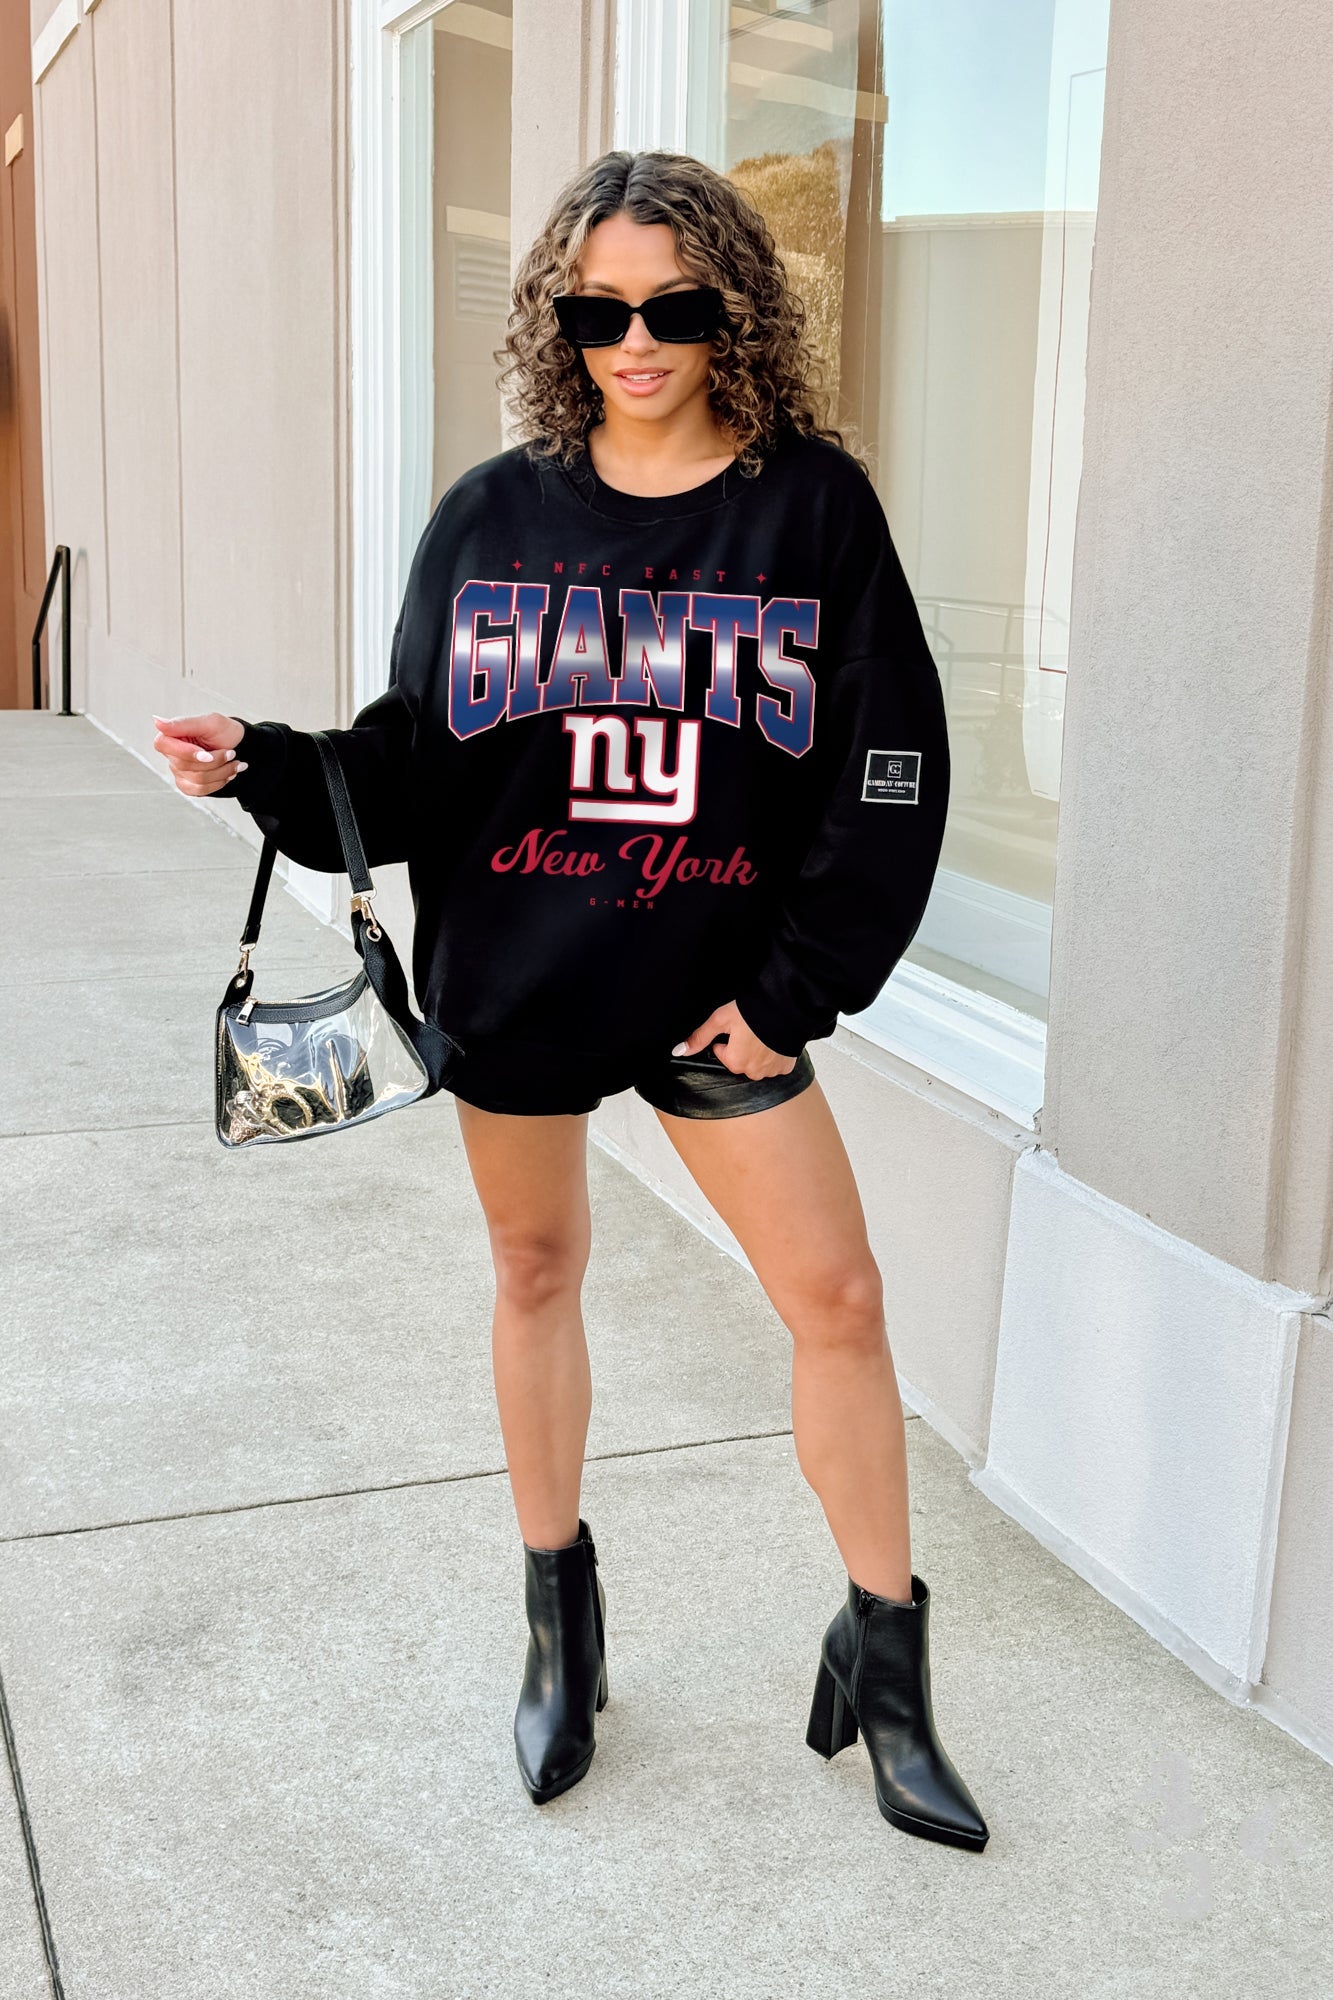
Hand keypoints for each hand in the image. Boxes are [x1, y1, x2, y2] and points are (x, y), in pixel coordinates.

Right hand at [151, 712, 245, 796]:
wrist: (240, 746)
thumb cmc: (224, 732)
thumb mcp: (209, 722)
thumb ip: (183, 724)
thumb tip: (157, 721)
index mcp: (172, 736)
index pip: (163, 745)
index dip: (186, 752)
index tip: (208, 754)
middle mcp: (172, 755)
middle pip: (184, 765)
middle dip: (214, 761)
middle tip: (231, 753)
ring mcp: (179, 772)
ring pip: (197, 779)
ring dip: (222, 771)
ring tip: (234, 762)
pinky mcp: (188, 785)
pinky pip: (201, 790)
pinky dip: (220, 782)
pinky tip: (228, 772)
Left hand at [671, 1001, 796, 1080]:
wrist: (788, 1008)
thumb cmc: (753, 1012)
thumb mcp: (721, 1020)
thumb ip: (700, 1037)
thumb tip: (679, 1051)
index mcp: (735, 1062)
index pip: (722, 1052)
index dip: (726, 1038)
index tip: (735, 1027)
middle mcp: (753, 1072)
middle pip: (739, 1060)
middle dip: (741, 1047)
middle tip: (749, 1028)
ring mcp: (771, 1071)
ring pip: (757, 1063)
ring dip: (757, 1051)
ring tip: (762, 1033)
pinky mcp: (786, 1067)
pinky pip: (774, 1064)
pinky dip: (773, 1054)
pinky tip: (774, 1040)